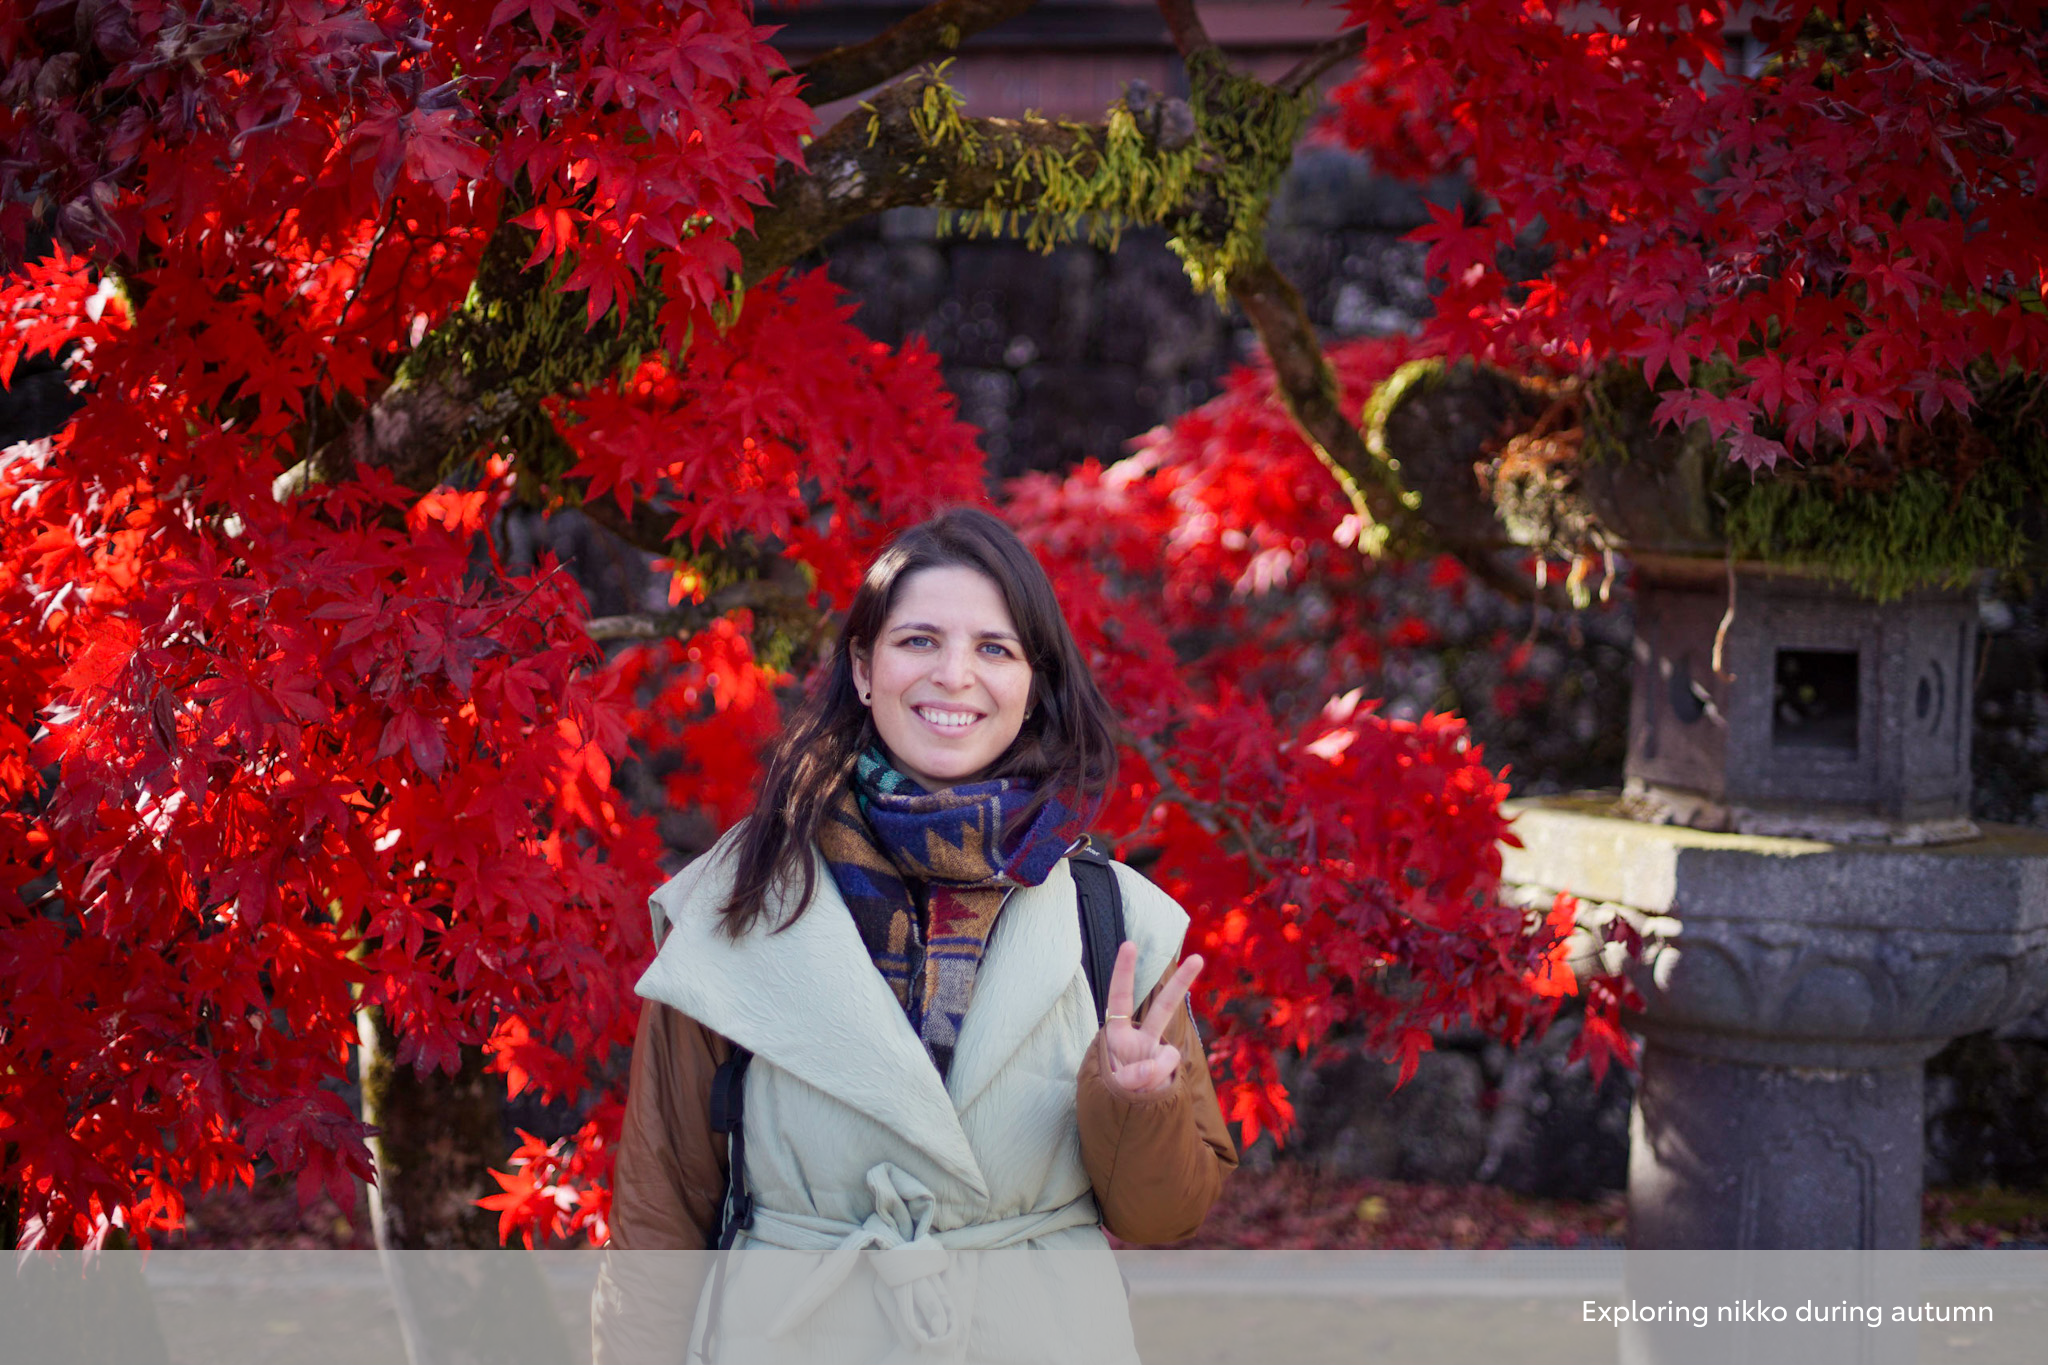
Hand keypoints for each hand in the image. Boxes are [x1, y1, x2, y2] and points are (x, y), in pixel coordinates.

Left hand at [1101, 940, 1203, 1095]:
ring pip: (1169, 1054)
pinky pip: (1169, 1077)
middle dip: (1181, 984)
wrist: (1126, 1128)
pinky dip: (1158, 1087)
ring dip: (1154, 1073)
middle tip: (1197, 958)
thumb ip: (1132, 1076)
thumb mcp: (1109, 1086)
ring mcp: (1157, 1059)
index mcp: (1117, 1037)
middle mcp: (1140, 1042)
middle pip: (1162, 1008)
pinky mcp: (1170, 1076)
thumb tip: (1156, 1068)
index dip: (1124, 972)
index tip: (1130, 945)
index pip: (1120, 999)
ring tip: (1137, 1092)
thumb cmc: (1109, 1099)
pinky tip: (1149, 1097)